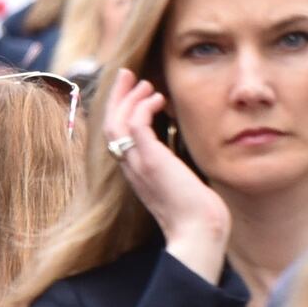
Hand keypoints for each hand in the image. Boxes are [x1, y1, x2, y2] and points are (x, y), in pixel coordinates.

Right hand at [100, 73, 230, 269]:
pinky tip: (157, 98)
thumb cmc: (196, 214)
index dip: (120, 110)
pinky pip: (136, 126)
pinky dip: (142, 108)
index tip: (133, 91)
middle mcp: (131, 167)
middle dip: (117, 96)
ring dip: (128, 98)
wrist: (198, 232)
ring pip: (117, 122)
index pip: (117, 135)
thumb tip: (182, 156)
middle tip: (126, 74)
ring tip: (144, 82)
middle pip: (109, 124)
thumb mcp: (180, 184)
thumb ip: (174, 168)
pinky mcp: (151, 161)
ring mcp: (138, 164)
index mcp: (136, 172)